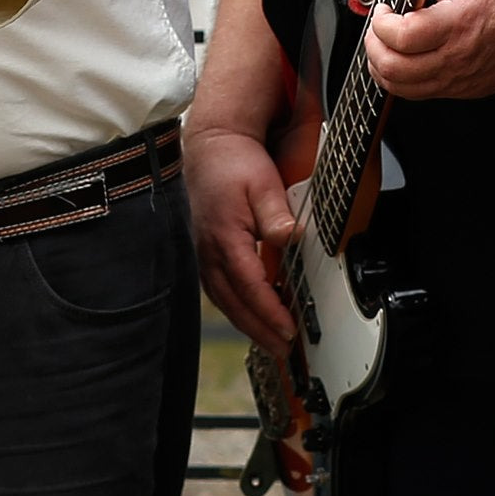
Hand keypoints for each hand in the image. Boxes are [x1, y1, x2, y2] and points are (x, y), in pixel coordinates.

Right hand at [184, 121, 298, 349]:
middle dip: (259, 330)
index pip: (249, 285)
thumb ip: (276, 214)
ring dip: (247, 324)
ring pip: (224, 300)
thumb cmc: (235, 161)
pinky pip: (218, 288)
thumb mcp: (262, 182)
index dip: (269, 312)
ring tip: (270, 341)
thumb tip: (291, 237)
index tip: (289, 330)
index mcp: (225, 236)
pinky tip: (250, 315)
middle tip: (283, 349)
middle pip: (234, 302)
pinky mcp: (204, 250)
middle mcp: (209, 249)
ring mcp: (203, 252)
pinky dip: (235, 307)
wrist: (211, 145)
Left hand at [359, 0, 494, 103]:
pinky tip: (403, 60)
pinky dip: (401, 80)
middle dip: (374, 46)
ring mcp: (459, 78)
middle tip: (379, 28)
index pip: (404, 36)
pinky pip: (419, 94)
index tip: (384, 9)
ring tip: (385, 45)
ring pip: (402, 88)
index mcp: (458, 21)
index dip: (382, 23)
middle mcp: (457, 56)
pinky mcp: (461, 91)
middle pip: (395, 68)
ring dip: (382, 67)